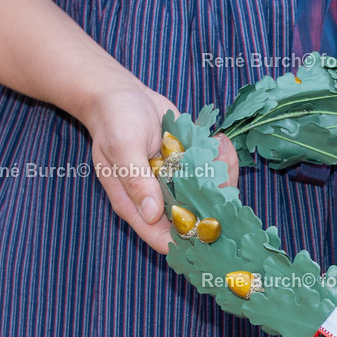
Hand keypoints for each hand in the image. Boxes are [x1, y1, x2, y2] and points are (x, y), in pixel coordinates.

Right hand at [84, 82, 238, 253]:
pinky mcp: (190, 168)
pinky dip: (222, 159)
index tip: (210, 228)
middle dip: (215, 205)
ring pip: (210, 197)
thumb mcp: (122, 146)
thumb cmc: (114, 120)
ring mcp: (177, 186)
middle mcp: (160, 201)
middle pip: (195, 221)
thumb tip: (151, 213)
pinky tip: (219, 139)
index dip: (188, 241)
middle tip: (222, 175)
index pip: (164, 239)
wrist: (122, 95)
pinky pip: (214, 173)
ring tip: (219, 146)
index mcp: (136, 206)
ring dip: (222, 176)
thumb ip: (136, 179)